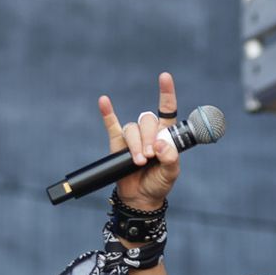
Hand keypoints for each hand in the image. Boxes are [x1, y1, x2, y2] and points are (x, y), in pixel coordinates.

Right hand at [101, 71, 180, 215]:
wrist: (140, 197)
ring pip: (132, 130)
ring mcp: (132, 137)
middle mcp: (149, 132)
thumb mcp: (171, 173)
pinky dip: (107, 113)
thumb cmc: (159, 183)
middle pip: (147, 121)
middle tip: (150, 157)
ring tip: (139, 162)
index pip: (167, 110)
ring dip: (136, 145)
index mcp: (165, 134)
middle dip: (149, 138)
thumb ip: (170, 158)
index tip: (164, 77)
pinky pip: (111, 125)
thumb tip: (160, 144)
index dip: (166, 94)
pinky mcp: (117, 143)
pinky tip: (104, 101)